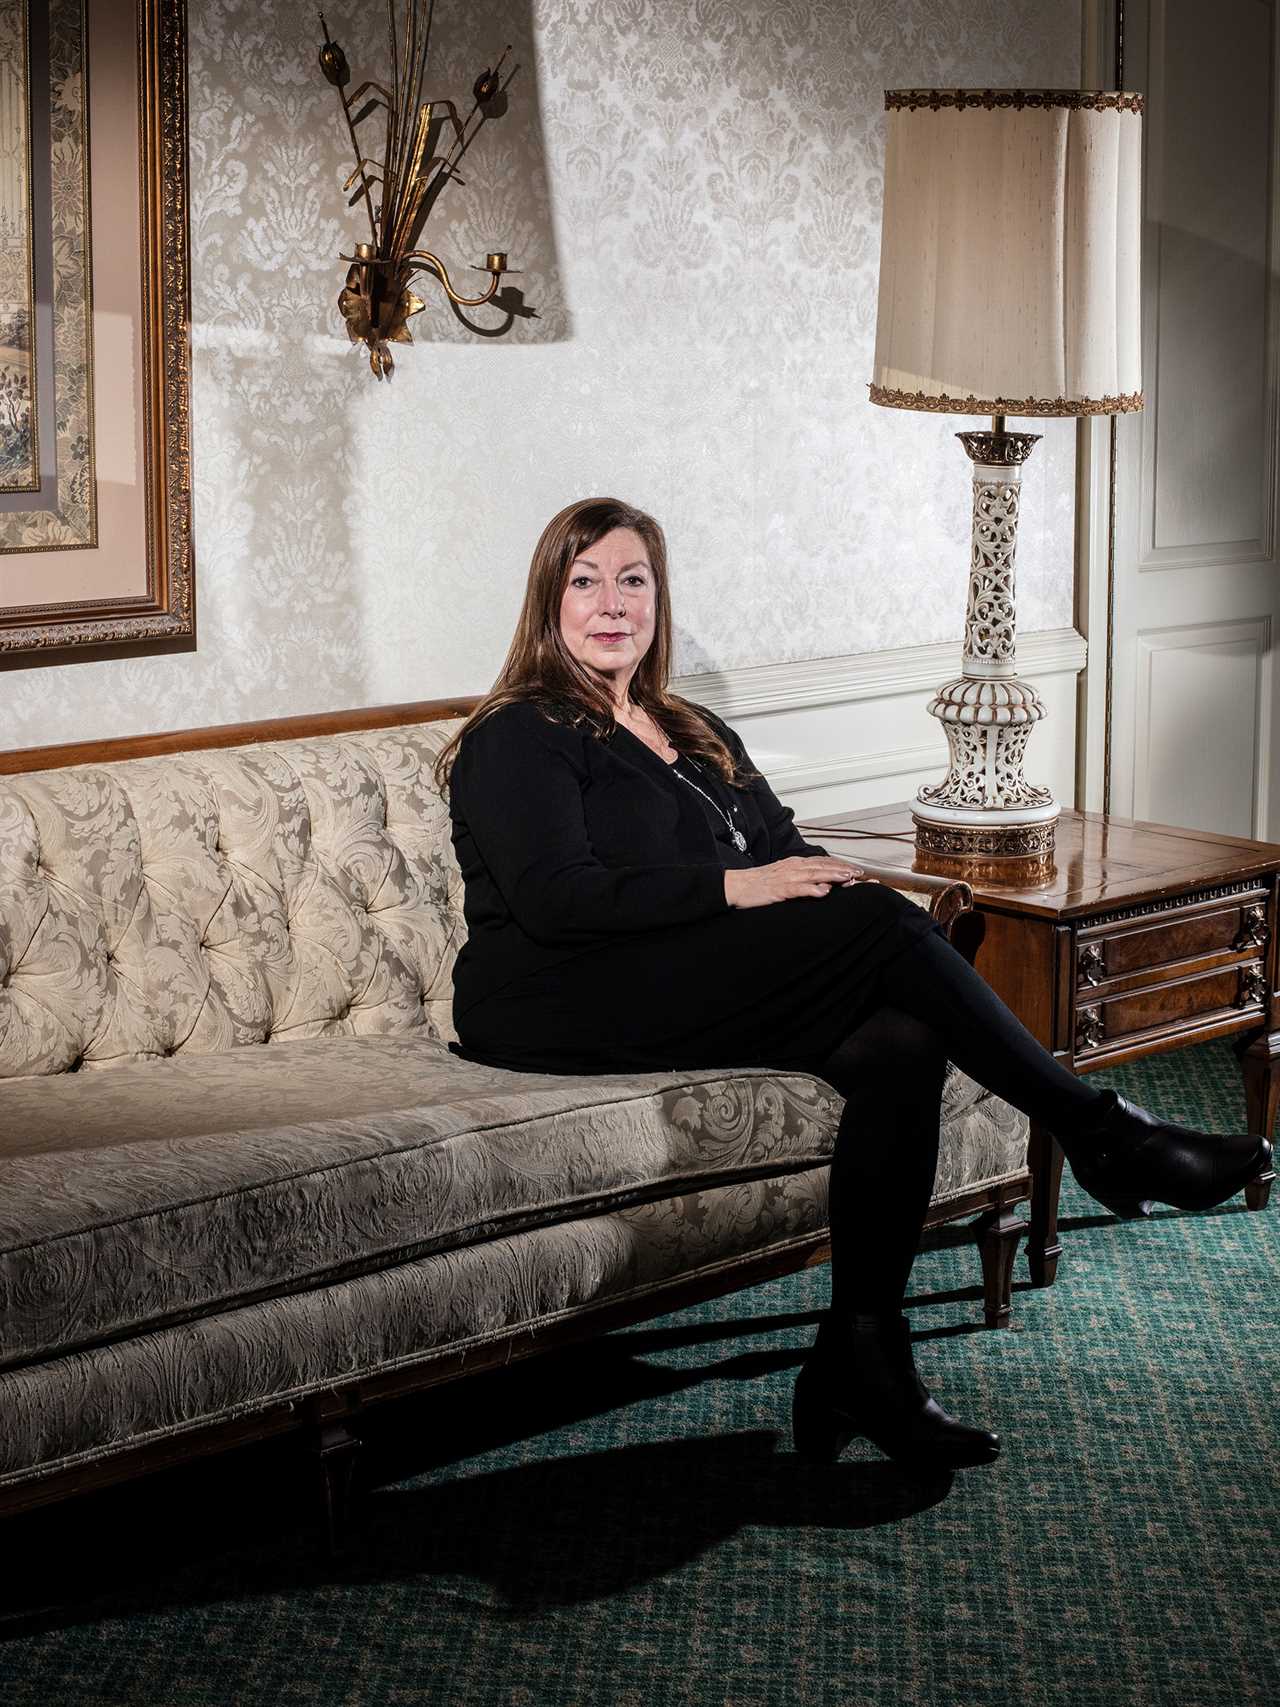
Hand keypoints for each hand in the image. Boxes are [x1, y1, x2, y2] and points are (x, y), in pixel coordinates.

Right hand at [724, 856, 865, 909]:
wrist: (736, 886)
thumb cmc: (758, 884)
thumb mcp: (783, 878)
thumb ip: (802, 879)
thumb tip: (822, 884)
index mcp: (794, 864)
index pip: (822, 862)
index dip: (840, 865)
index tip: (855, 869)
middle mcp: (793, 867)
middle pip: (822, 866)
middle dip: (842, 869)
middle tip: (859, 872)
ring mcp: (786, 878)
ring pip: (814, 874)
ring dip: (832, 875)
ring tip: (848, 878)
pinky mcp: (778, 889)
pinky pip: (798, 889)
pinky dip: (811, 889)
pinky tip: (822, 891)